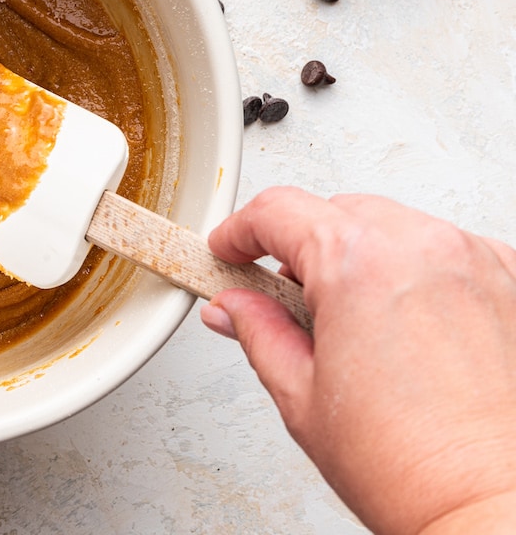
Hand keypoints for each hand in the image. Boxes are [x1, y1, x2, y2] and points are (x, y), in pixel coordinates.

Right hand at [202, 187, 515, 534]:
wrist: (496, 506)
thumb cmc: (413, 467)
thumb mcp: (301, 395)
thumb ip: (258, 333)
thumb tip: (234, 308)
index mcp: (357, 263)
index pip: (277, 211)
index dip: (239, 231)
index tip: (230, 249)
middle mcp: (421, 247)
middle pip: (336, 212)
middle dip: (300, 246)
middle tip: (280, 297)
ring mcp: (473, 260)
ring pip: (394, 227)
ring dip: (360, 256)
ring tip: (349, 322)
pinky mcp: (510, 282)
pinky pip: (446, 250)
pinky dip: (416, 271)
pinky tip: (405, 323)